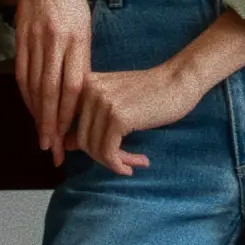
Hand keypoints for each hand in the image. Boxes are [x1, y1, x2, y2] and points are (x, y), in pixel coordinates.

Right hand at [3, 0, 95, 166]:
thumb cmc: (72, 1)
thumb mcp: (85, 27)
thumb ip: (80, 59)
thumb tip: (77, 94)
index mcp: (78, 39)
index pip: (72, 86)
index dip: (69, 114)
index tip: (68, 136)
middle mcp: (55, 41)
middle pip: (51, 91)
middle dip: (50, 123)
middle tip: (51, 147)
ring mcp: (35, 39)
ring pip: (33, 84)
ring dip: (36, 113)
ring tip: (41, 135)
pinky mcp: (20, 37)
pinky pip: (21, 72)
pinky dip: (25, 94)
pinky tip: (30, 108)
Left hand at [65, 61, 211, 176]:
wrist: (179, 80)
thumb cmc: (150, 93)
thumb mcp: (114, 103)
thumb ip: (90, 120)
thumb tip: (65, 144)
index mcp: (84, 84)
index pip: (69, 124)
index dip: (79, 147)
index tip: (101, 158)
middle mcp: (88, 90)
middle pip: (82, 140)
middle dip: (103, 158)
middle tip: (124, 163)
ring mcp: (102, 102)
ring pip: (95, 149)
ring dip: (116, 162)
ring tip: (134, 162)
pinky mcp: (118, 117)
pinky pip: (109, 152)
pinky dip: (121, 163)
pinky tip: (139, 162)